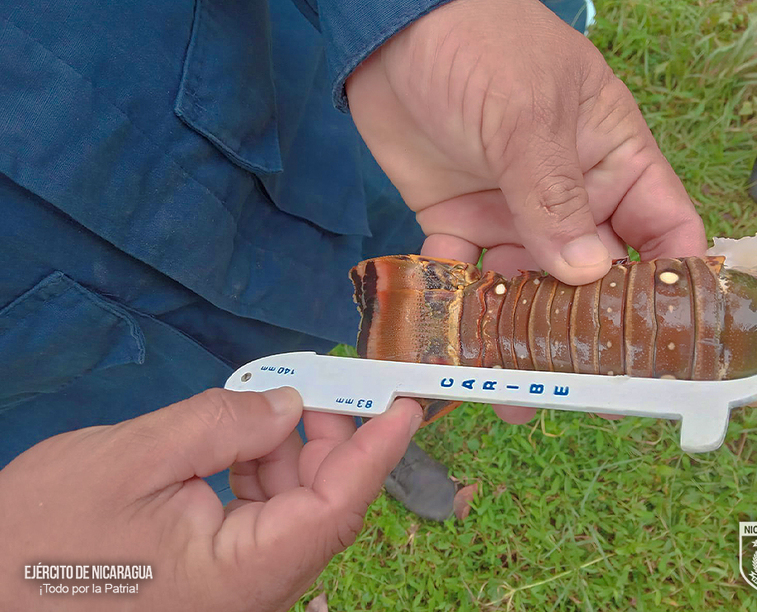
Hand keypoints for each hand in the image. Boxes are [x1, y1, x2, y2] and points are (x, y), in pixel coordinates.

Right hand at [0, 388, 421, 610]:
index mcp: (244, 576)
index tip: (407, 403)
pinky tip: (241, 438)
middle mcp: (252, 593)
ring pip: (291, 513)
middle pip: (320, 508)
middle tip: (321, 385)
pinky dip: (258, 474)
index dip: (377, 450)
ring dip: (290, 454)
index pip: (337, 506)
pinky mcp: (212, 583)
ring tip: (270, 404)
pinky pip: (258, 523)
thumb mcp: (131, 459)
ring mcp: (232, 592)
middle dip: (328, 441)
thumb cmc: (39, 536)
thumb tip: (288, 403)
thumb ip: (222, 424)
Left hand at [347, 0, 705, 422]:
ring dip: (516, 337)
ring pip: (525, 287)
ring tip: (509, 394)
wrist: (391, 32)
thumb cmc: (481, 48)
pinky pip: (463, 273)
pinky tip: (450, 344)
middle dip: (583, 336)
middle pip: (590, 278)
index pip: (662, 234)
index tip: (662, 353)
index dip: (666, 292)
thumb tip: (587, 275)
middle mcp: (569, 197)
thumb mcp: (527, 114)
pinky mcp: (458, 221)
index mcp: (614, 163)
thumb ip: (553, 196)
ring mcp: (512, 213)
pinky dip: (456, 306)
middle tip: (578, 396)